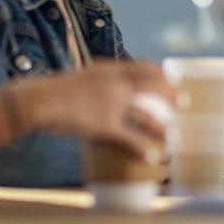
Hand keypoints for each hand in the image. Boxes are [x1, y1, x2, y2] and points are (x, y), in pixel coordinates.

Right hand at [12, 59, 177, 163]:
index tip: (174, 79)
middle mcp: (116, 84)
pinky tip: (153, 156)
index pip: (146, 67)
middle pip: (153, 88)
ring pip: (147, 115)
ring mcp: (113, 104)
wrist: (39, 100)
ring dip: (162, 126)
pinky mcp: (105, 125)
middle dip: (172, 96)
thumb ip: (99, 79)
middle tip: (184, 103)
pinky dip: (144, 148)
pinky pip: (131, 138)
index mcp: (111, 69)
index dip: (163, 74)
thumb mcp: (82, 75)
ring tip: (173, 135)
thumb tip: (109, 84)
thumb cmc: (55, 90)